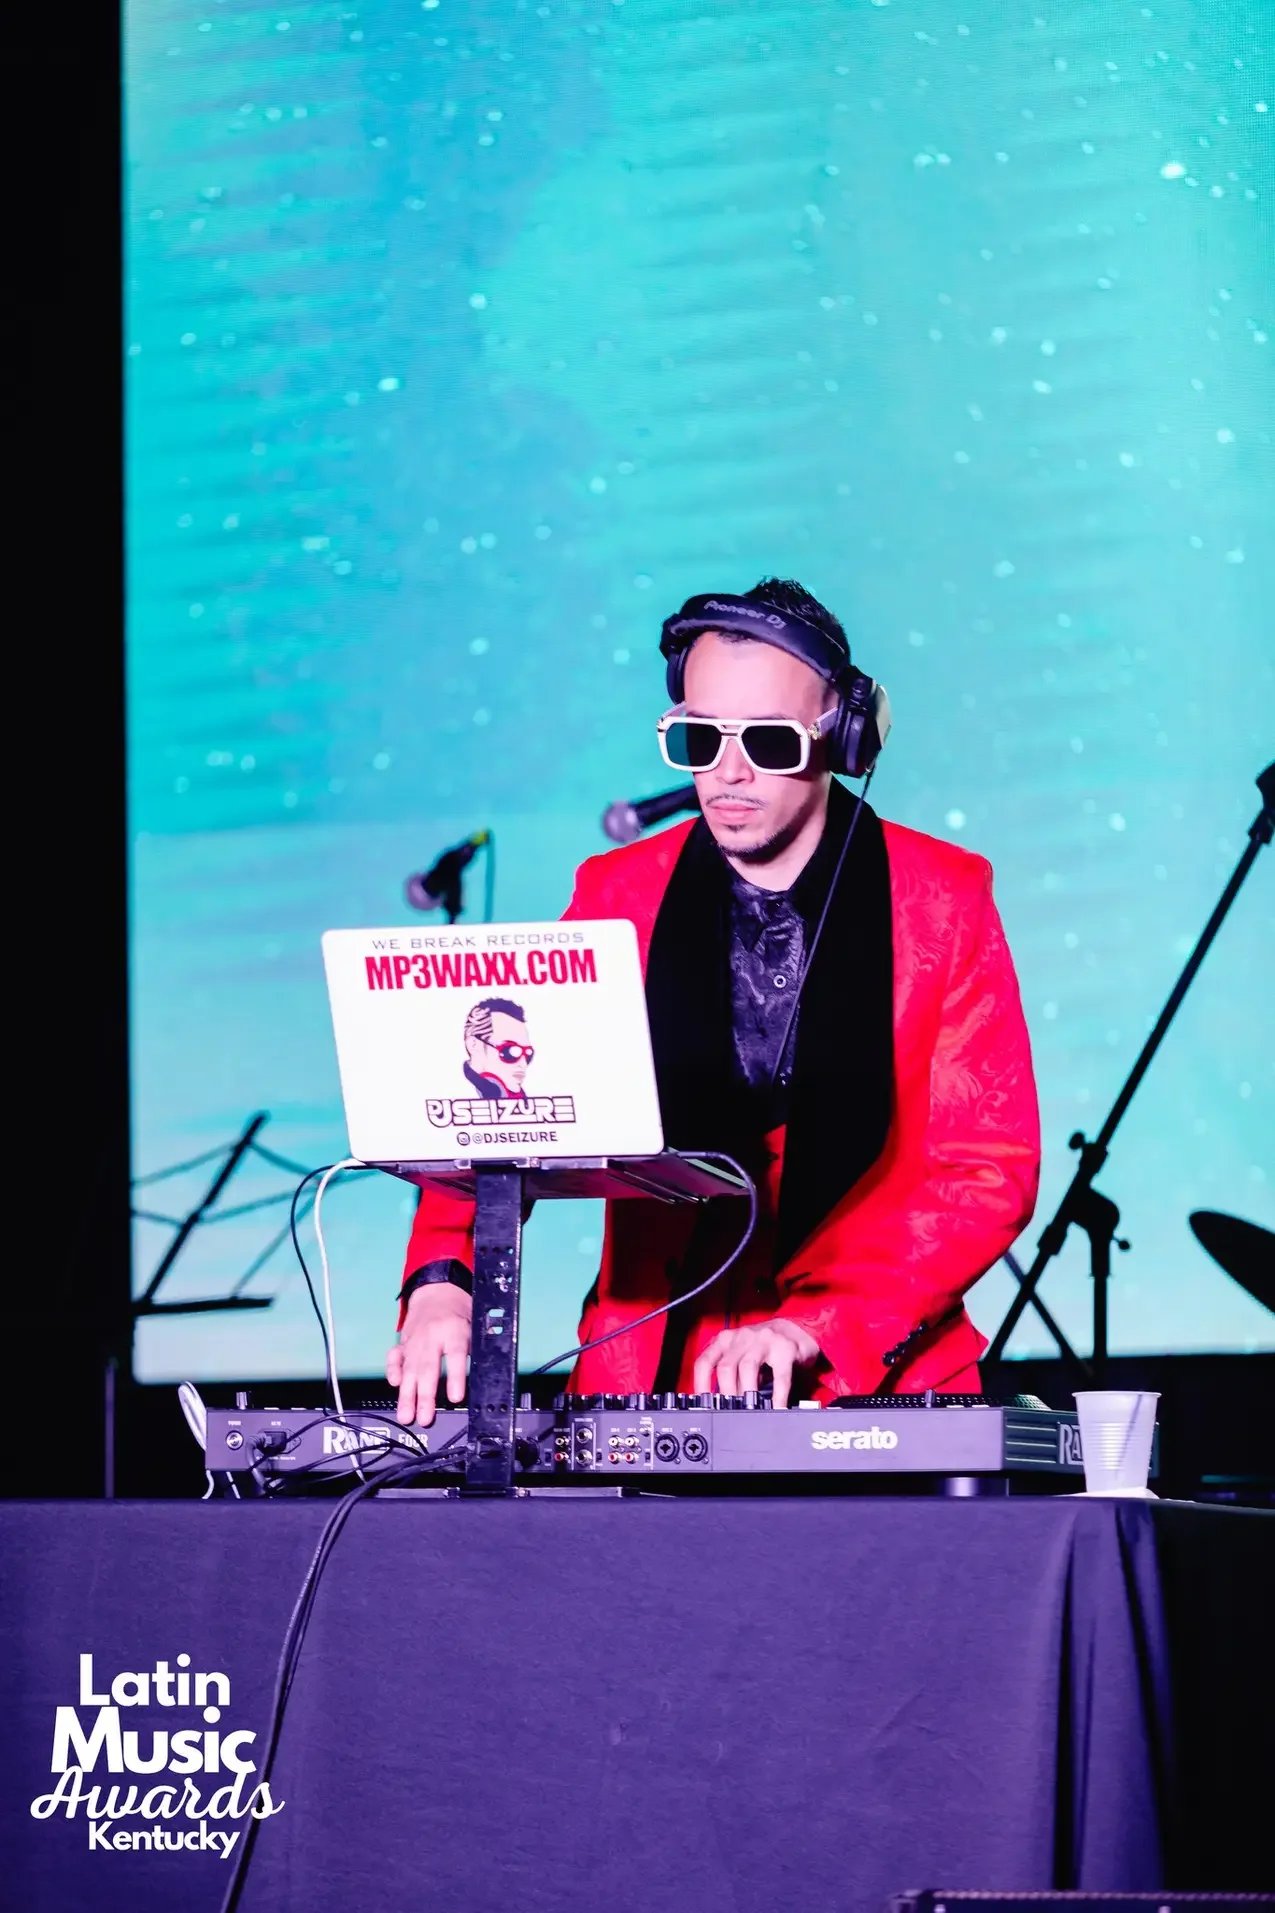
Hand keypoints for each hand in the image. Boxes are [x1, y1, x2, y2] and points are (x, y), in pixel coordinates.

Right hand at [386, 1282, 471, 1425]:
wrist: (437, 1291)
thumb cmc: (460, 1313)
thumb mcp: (475, 1327)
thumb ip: (474, 1351)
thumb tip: (484, 1376)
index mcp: (454, 1330)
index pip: (455, 1355)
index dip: (455, 1377)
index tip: (456, 1397)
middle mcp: (432, 1336)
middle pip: (428, 1368)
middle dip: (425, 1396)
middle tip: (424, 1418)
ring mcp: (415, 1339)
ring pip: (409, 1368)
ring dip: (407, 1394)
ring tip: (407, 1415)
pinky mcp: (403, 1342)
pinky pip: (395, 1357)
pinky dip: (392, 1370)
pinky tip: (394, 1385)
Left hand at [693, 1318, 820, 1408]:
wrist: (795, 1329)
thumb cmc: (764, 1346)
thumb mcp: (741, 1354)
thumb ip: (732, 1374)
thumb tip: (723, 1404)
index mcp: (726, 1340)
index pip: (705, 1362)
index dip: (701, 1384)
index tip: (703, 1403)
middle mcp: (742, 1337)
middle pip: (726, 1367)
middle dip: (726, 1393)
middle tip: (729, 1411)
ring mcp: (764, 1340)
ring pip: (748, 1367)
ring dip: (747, 1392)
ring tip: (749, 1410)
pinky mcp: (786, 1348)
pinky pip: (779, 1376)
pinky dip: (777, 1396)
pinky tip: (777, 1407)